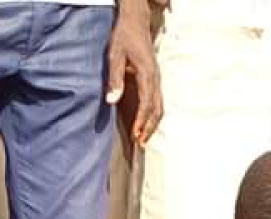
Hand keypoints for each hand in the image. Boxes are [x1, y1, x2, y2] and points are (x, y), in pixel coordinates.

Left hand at [105, 3, 161, 145]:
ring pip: (159, 108)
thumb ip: (114, 78)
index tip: (136, 135)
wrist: (136, 22)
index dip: (142, 121)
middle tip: (140, 144)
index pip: (147, 103)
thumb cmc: (124, 37)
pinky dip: (152, 116)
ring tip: (143, 139)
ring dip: (152, 125)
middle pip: (157, 110)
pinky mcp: (154, 80)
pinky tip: (145, 124)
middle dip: (149, 128)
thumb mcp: (114, 55)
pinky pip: (157, 102)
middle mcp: (156, 80)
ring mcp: (157, 80)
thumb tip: (111, 101)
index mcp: (147, 74)